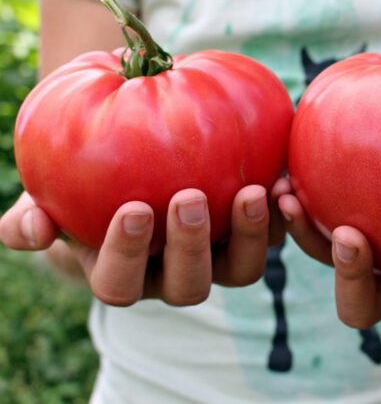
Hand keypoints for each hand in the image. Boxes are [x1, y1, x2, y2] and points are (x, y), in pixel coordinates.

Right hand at [0, 178, 290, 305]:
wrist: (128, 163)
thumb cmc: (82, 181)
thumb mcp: (47, 194)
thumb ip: (34, 215)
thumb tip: (28, 230)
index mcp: (122, 273)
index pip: (120, 282)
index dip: (126, 254)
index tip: (134, 208)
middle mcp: (172, 275)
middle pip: (188, 285)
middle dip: (190, 247)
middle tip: (191, 197)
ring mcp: (214, 258)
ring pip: (239, 270)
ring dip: (249, 236)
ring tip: (253, 191)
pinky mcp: (246, 234)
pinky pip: (270, 234)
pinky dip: (280, 213)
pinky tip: (282, 175)